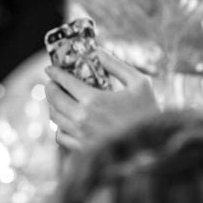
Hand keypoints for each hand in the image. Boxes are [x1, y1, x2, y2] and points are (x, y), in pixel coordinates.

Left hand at [45, 48, 159, 150]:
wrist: (152, 146)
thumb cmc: (149, 113)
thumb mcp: (140, 83)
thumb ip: (116, 65)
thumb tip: (97, 52)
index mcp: (94, 99)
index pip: (64, 81)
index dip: (55, 72)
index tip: (50, 68)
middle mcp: (82, 118)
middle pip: (55, 99)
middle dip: (50, 87)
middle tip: (52, 82)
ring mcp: (81, 136)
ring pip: (55, 118)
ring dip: (54, 106)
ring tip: (59, 100)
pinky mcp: (82, 150)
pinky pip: (61, 136)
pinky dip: (60, 127)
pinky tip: (66, 121)